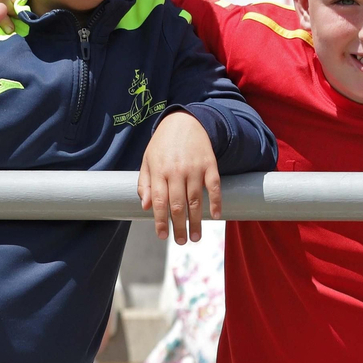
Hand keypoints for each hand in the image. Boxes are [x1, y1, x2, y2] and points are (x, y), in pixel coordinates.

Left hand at [139, 111, 222, 243]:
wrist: (184, 121)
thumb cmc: (163, 144)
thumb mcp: (148, 160)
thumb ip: (145, 183)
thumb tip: (145, 207)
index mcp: (159, 171)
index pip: (159, 201)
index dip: (161, 221)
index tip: (162, 236)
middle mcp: (177, 171)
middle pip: (178, 205)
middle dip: (179, 226)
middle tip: (181, 241)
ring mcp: (195, 168)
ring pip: (196, 199)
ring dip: (197, 220)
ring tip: (196, 236)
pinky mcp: (210, 164)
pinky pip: (214, 186)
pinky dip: (216, 202)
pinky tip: (216, 216)